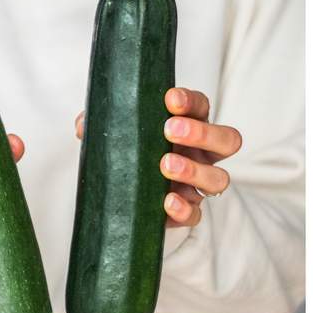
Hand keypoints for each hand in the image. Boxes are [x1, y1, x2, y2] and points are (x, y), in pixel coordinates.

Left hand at [75, 87, 241, 228]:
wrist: (132, 196)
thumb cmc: (133, 152)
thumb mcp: (120, 133)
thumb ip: (105, 125)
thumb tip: (84, 124)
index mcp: (191, 125)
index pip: (201, 106)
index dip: (190, 101)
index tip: (170, 99)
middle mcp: (204, 153)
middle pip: (228, 140)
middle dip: (202, 133)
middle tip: (169, 130)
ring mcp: (201, 184)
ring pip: (219, 178)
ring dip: (194, 170)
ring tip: (165, 165)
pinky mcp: (190, 211)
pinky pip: (197, 214)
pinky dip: (183, 208)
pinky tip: (166, 202)